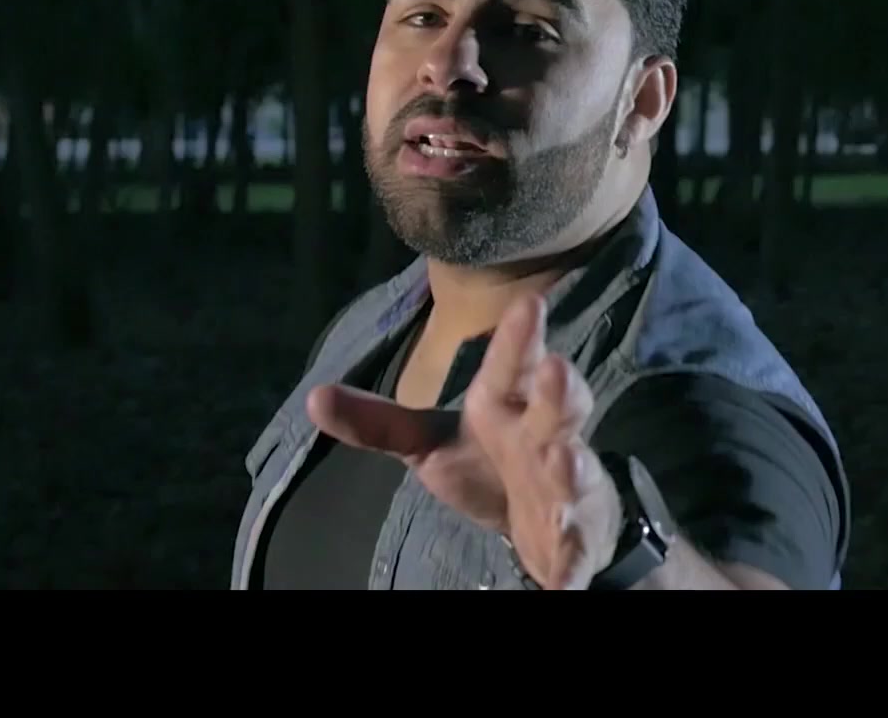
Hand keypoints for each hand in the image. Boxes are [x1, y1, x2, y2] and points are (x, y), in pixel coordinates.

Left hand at [305, 294, 622, 588]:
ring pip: (573, 472)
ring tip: (564, 459)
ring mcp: (566, 488)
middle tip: (557, 367)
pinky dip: (570, 567)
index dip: (520, 338)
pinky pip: (574, 553)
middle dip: (560, 391)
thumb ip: (382, 424)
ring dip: (572, 466)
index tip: (528, 304)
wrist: (553, 521)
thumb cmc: (491, 464)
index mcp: (509, 406)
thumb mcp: (432, 443)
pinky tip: (562, 583)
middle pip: (557, 410)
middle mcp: (545, 438)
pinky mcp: (574, 539)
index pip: (514, 366)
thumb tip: (313, 397)